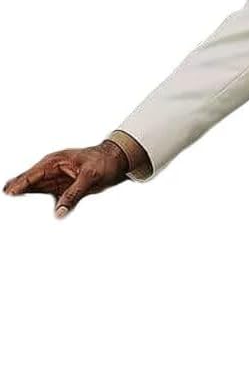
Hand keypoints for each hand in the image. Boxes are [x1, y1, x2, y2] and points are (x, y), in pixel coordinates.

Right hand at [3, 140, 129, 217]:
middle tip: (5, 201)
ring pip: (33, 190)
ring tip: (10, 209)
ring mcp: (54, 179)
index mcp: (54, 162)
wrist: (114, 160)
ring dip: (23, 197)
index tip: (8, 193)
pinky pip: (45, 196)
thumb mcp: (90, 178)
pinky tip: (26, 211)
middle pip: (28, 182)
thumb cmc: (102, 163)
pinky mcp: (60, 187)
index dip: (19, 184)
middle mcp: (50, 170)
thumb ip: (74, 195)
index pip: (32, 174)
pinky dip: (36, 203)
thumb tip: (60, 212)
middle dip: (15, 189)